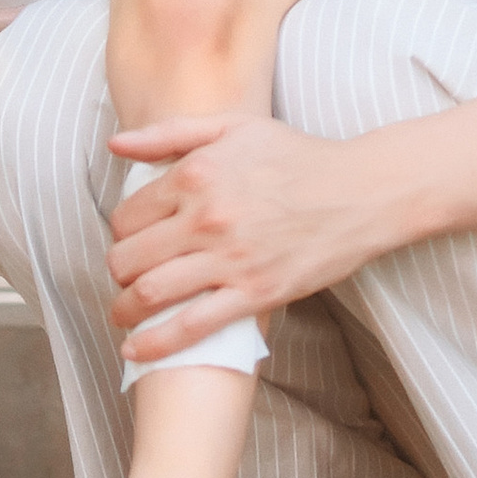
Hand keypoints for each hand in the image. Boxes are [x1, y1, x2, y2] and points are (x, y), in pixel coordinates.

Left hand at [105, 110, 401, 360]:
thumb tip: (116, 144)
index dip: (120, 233)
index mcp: (196, 174)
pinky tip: (136, 351)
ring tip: (122, 315)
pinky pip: (194, 326)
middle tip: (124, 278)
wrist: (361, 191)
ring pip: (152, 293)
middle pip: (130, 257)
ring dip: (125, 309)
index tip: (130, 242)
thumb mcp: (234, 126)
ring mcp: (230, 258)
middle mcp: (206, 217)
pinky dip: (157, 343)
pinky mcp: (255, 293)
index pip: (127, 215)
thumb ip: (170, 133)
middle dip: (117, 273)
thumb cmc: (298, 156)